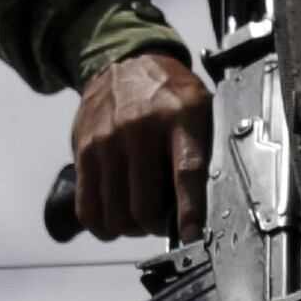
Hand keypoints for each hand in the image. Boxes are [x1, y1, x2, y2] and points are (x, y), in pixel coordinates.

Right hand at [70, 51, 209, 241]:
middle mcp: (140, 130)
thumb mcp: (200, 109)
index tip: (192, 236)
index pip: (185, 172)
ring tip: (140, 218)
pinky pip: (88, 207)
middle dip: (156, 226)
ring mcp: (107, 142)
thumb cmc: (170, 95)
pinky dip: (102, 225)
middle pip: (144, 205)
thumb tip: (217, 200)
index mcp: (180, 118)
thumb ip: (206, 149)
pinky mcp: (83, 151)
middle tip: (164, 222)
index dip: (189, 211)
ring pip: (115, 213)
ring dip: (130, 228)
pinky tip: (114, 219)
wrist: (126, 63)